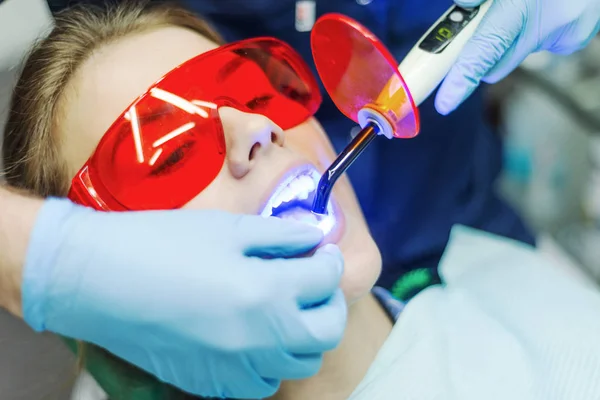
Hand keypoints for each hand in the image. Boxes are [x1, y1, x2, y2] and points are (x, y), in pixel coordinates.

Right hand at [23, 198, 346, 398]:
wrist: (98, 280)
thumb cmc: (160, 244)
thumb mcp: (227, 228)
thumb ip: (280, 235)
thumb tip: (314, 237)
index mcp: (267, 291)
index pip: (327, 280)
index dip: (330, 261)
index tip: (321, 253)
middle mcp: (261, 338)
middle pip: (327, 332)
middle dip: (330, 304)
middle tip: (315, 283)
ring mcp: (237, 368)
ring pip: (300, 363)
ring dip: (304, 335)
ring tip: (287, 309)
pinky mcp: (212, 384)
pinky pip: (263, 383)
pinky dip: (272, 362)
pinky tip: (255, 337)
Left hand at [436, 0, 599, 113]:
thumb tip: (463, 7)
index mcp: (522, 5)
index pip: (485, 50)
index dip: (462, 79)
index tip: (445, 102)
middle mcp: (547, 25)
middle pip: (498, 62)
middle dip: (485, 52)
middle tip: (486, 25)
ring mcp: (566, 35)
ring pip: (520, 49)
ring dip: (517, 33)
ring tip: (532, 2)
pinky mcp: (577, 38)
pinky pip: (543, 42)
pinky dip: (539, 28)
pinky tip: (551, 5)